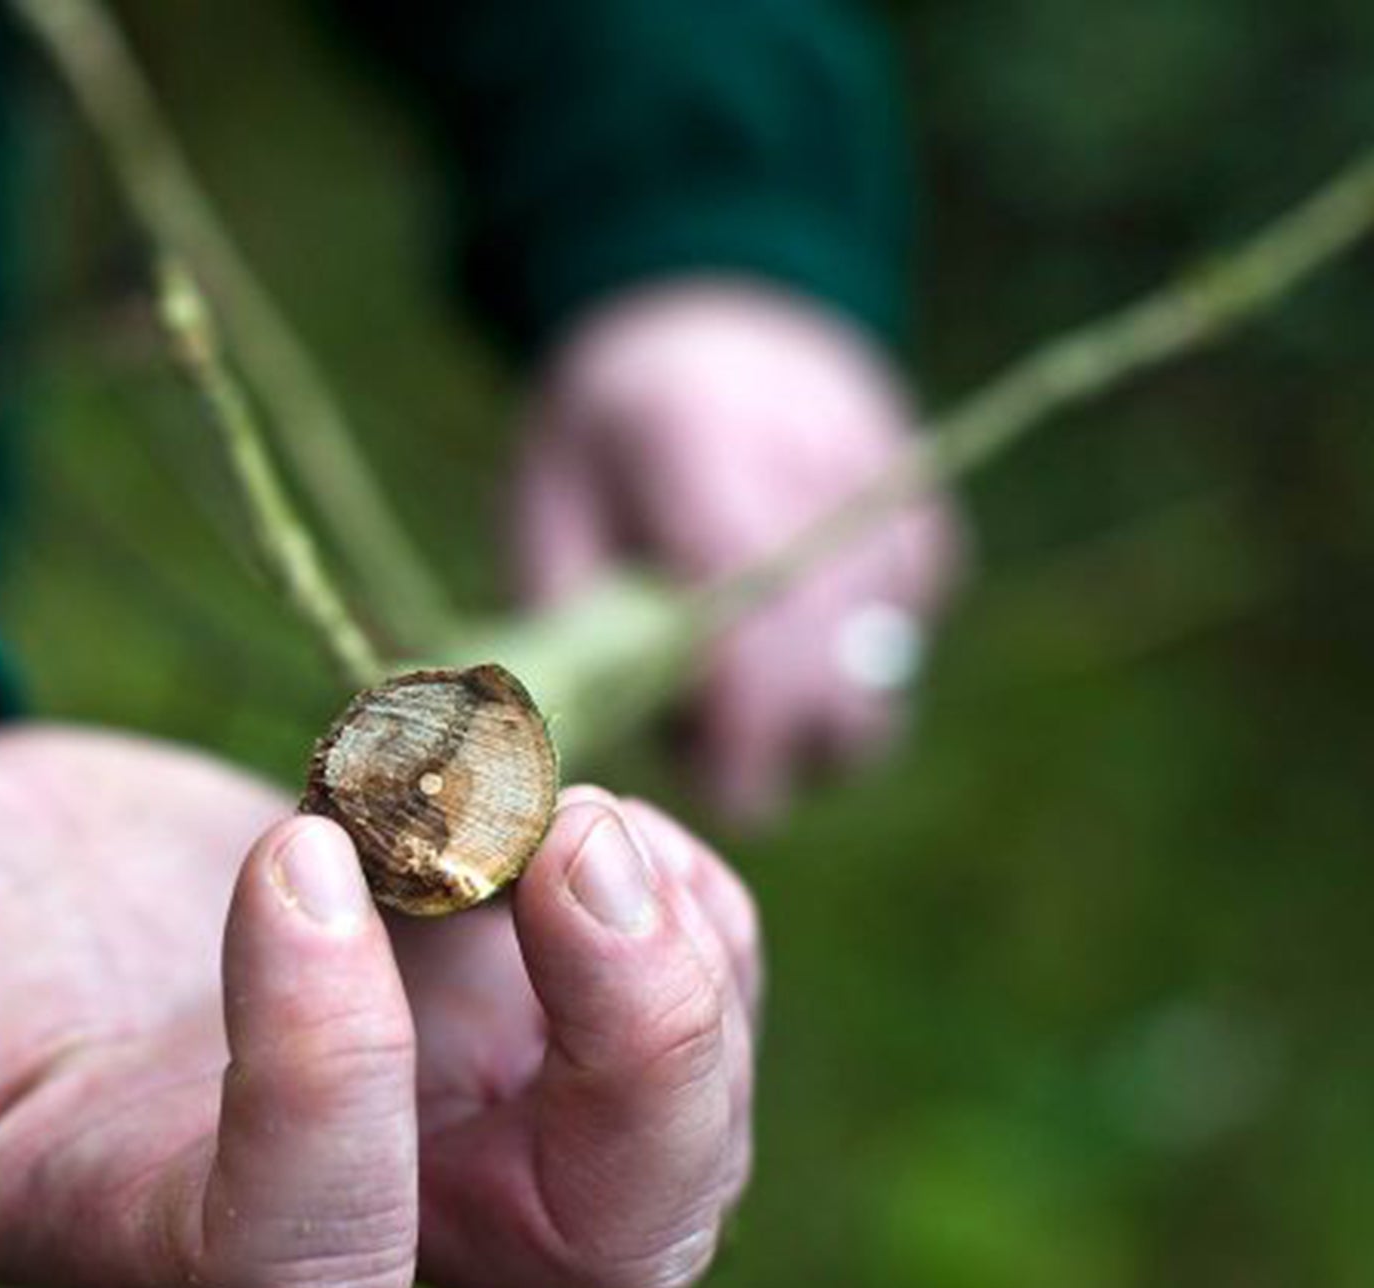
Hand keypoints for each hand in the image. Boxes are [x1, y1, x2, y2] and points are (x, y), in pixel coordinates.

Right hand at [0, 676, 759, 1287]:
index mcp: (174, 1237)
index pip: (327, 1253)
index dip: (335, 1073)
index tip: (282, 852)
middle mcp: (353, 1194)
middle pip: (606, 1244)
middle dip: (644, 1059)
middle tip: (575, 853)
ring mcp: (447, 1095)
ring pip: (678, 1132)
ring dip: (680, 965)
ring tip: (574, 817)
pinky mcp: (495, 991)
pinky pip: (694, 980)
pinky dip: (687, 896)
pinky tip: (578, 815)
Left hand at [512, 280, 961, 826]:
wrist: (705, 314)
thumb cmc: (605, 434)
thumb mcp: (548, 504)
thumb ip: (568, 610)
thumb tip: (596, 733)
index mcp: (694, 450)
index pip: (751, 620)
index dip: (747, 728)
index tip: (725, 791)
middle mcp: (806, 461)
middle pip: (835, 660)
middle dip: (787, 744)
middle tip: (721, 761)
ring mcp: (881, 481)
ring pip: (883, 662)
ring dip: (822, 712)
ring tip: (743, 687)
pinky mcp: (921, 507)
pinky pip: (906, 626)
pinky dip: (851, 659)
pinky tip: (789, 630)